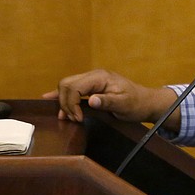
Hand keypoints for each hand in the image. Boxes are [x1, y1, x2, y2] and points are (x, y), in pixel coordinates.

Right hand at [42, 69, 177, 128]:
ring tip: (68, 117)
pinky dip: (62, 95)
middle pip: (66, 84)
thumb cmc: (136, 103)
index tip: (78, 118)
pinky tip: (49, 99)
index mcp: (100, 77)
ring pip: (67, 86)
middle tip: (74, 119)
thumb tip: (91, 100)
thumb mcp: (124, 104)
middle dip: (65, 103)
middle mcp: (94, 75)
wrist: (145, 102)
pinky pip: (72, 88)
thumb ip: (107, 102)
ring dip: (64, 101)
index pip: (74, 86)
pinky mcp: (91, 86)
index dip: (71, 104)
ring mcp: (92, 80)